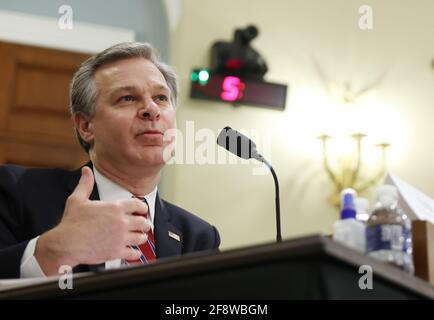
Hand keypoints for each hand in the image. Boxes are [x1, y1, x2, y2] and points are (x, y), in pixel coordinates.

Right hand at [35, 166, 149, 275]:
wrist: (65, 244)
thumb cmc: (71, 223)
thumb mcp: (77, 199)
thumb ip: (85, 184)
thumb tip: (86, 171)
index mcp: (115, 208)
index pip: (138, 205)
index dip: (142, 208)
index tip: (142, 211)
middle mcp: (121, 222)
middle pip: (143, 222)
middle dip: (144, 224)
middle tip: (143, 226)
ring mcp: (121, 237)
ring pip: (141, 238)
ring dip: (142, 238)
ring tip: (139, 238)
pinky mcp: (117, 252)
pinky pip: (134, 254)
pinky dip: (135, 254)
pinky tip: (133, 252)